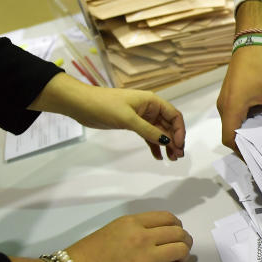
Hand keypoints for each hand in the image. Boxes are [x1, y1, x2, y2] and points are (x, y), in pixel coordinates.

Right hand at [7, 211, 192, 261]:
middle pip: (178, 233)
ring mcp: (145, 259)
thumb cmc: (83, 256)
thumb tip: (154, 239)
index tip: (174, 234)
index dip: (176, 226)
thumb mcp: (111, 232)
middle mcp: (141, 237)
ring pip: (181, 250)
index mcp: (131, 223)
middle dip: (183, 241)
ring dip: (182, 256)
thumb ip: (134, 232)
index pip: (168, 218)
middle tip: (179, 250)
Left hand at [29, 74, 185, 160]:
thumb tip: (168, 141)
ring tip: (171, 159)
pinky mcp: (132, 124)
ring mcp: (142, 117)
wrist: (81, 104)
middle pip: (168, 125)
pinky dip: (153, 145)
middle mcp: (150, 108)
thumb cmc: (105, 106)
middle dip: (174, 140)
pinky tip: (157, 156)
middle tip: (177, 157)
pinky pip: (148, 136)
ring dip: (166, 145)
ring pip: (159, 132)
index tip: (178, 145)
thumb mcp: (129, 119)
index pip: (174, 116)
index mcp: (152, 102)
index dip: (179, 130)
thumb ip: (149, 131)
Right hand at [217, 0, 261, 151]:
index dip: (242, 152)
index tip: (259, 158)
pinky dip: (253, 120)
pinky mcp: (234, 95)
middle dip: (251, 144)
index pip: (230, 139)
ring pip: (238, 123)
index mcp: (231, 108)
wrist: (252, 41)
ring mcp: (228, 101)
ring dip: (253, 131)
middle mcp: (225, 107)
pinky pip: (241, 114)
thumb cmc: (261, 65)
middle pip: (234, 133)